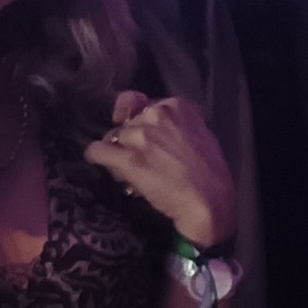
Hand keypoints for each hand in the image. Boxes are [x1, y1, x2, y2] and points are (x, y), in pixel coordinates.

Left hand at [87, 90, 237, 248]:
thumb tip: (157, 128)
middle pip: (126, 123)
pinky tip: (103, 165)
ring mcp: (140, 137)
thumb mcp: (202, 135)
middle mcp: (156, 115)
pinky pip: (96, 151)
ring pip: (111, 137)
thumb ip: (178, 125)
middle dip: (130, 140)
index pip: (144, 105)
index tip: (147, 138)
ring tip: (131, 170)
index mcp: (176, 106)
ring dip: (117, 152)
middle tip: (144, 160)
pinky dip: (97, 157)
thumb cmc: (211, 173)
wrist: (209, 202)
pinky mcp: (127, 160)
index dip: (143, 124)